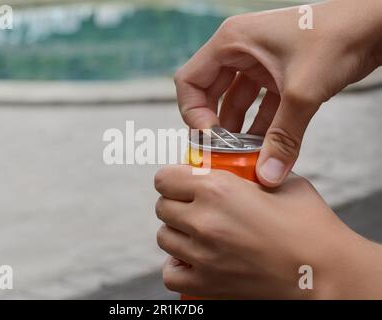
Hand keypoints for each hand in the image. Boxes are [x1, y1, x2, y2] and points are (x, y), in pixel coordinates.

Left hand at [154, 165, 381, 298]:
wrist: (327, 273)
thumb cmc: (310, 226)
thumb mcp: (280, 183)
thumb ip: (249, 172)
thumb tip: (233, 169)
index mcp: (217, 189)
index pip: (164, 178)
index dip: (173, 178)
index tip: (184, 182)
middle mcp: (203, 220)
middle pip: (162, 207)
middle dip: (176, 203)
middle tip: (196, 206)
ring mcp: (202, 255)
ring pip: (164, 237)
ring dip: (178, 232)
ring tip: (199, 232)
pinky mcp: (207, 283)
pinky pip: (171, 273)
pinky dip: (178, 265)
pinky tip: (195, 258)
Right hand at [174, 0, 381, 186]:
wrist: (377, 22)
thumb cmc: (338, 36)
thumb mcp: (303, 92)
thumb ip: (283, 138)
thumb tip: (267, 177)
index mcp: (231, 42)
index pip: (189, 81)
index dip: (193, 114)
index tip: (211, 139)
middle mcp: (238, 50)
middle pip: (208, 95)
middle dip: (216, 126)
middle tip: (223, 153)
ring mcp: (257, 62)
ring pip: (234, 102)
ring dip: (238, 130)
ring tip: (243, 157)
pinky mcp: (276, 74)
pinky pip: (259, 104)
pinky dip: (260, 125)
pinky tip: (264, 149)